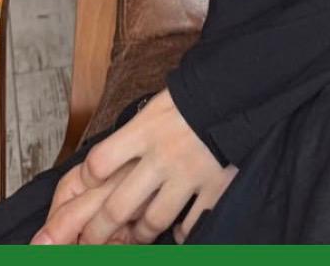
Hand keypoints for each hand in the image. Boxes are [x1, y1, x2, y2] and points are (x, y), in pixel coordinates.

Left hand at [30, 89, 237, 244]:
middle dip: (98, 231)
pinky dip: (183, 232)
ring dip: (140, 234)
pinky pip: (191, 224)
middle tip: (91, 240)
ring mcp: (189, 174)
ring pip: (152, 221)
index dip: (86, 180)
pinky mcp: (215, 186)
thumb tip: (111, 158)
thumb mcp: (160, 102)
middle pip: (117, 207)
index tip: (88, 186)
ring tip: (137, 236)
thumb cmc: (197, 94)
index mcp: (145, 130)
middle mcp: (162, 155)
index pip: (98, 163)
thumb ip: (136, 130)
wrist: (243, 88)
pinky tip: (180, 229)